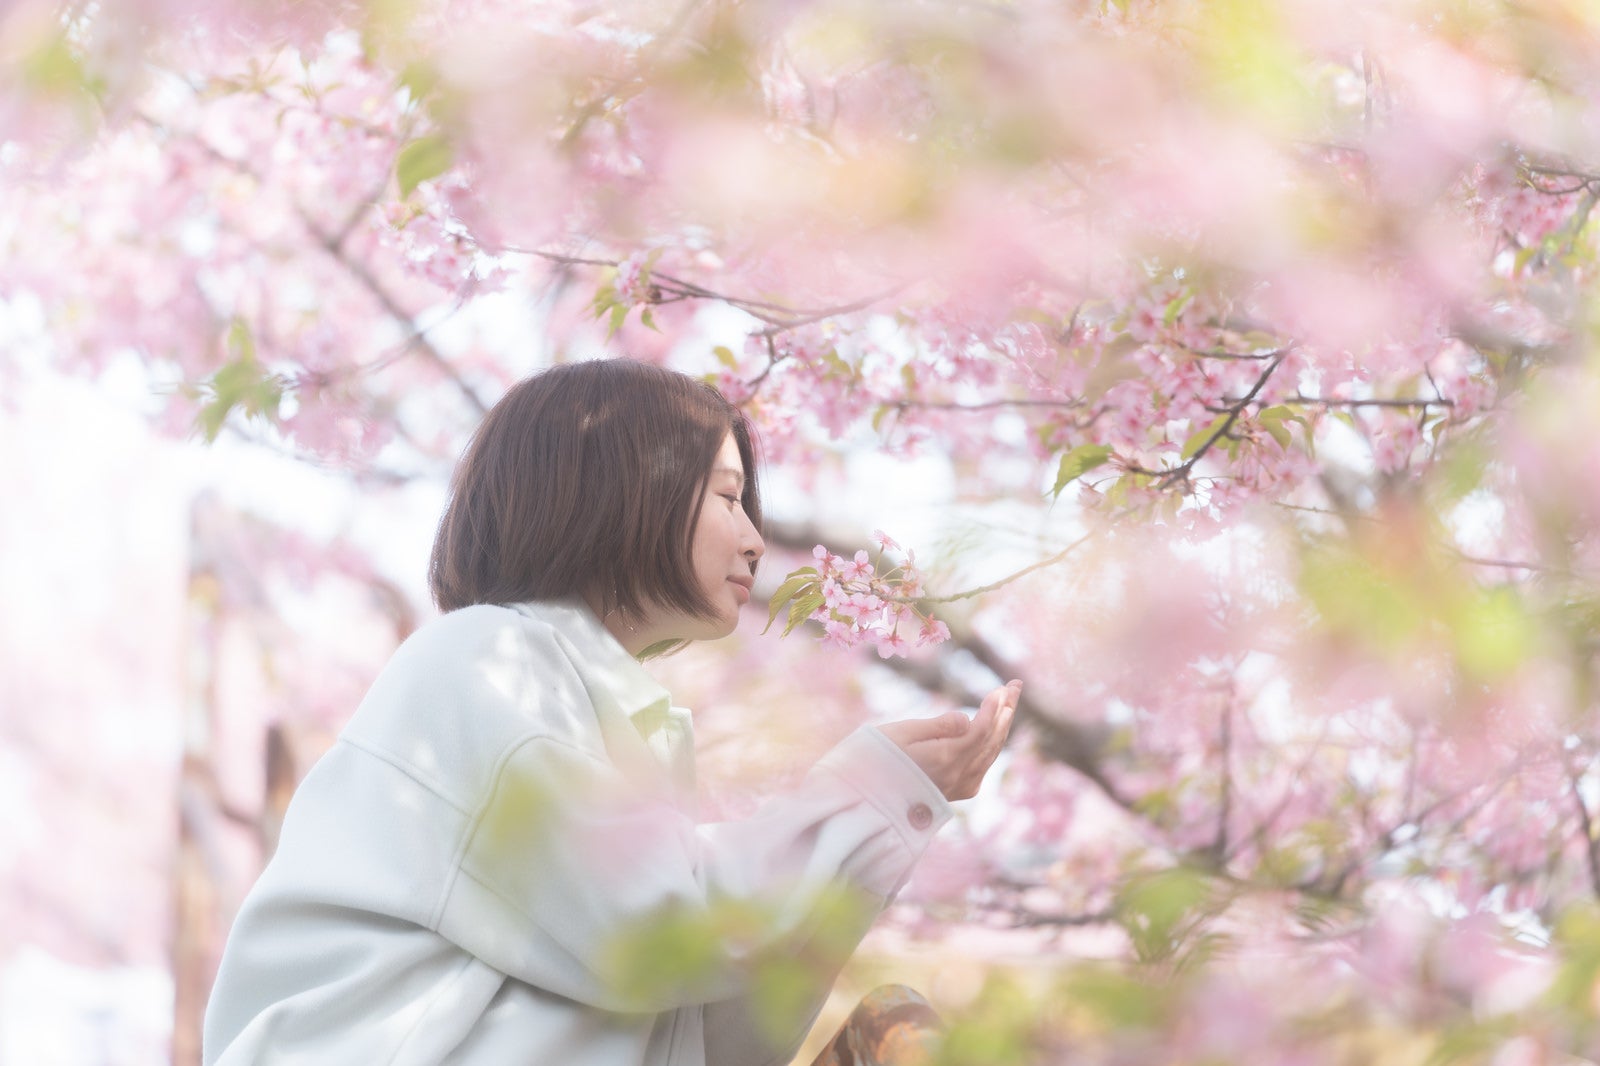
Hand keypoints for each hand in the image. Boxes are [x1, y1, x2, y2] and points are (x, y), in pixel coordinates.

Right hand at [877, 680, 1019, 800]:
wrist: (864, 799)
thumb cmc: (874, 759)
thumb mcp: (900, 734)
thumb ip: (937, 727)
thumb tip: (967, 719)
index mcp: (943, 759)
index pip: (979, 730)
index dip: (992, 709)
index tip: (1000, 688)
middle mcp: (956, 776)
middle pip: (991, 741)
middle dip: (1005, 711)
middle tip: (1015, 685)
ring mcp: (957, 788)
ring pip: (989, 755)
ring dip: (1002, 727)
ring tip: (1009, 704)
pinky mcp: (954, 794)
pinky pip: (982, 768)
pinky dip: (992, 747)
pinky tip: (993, 735)